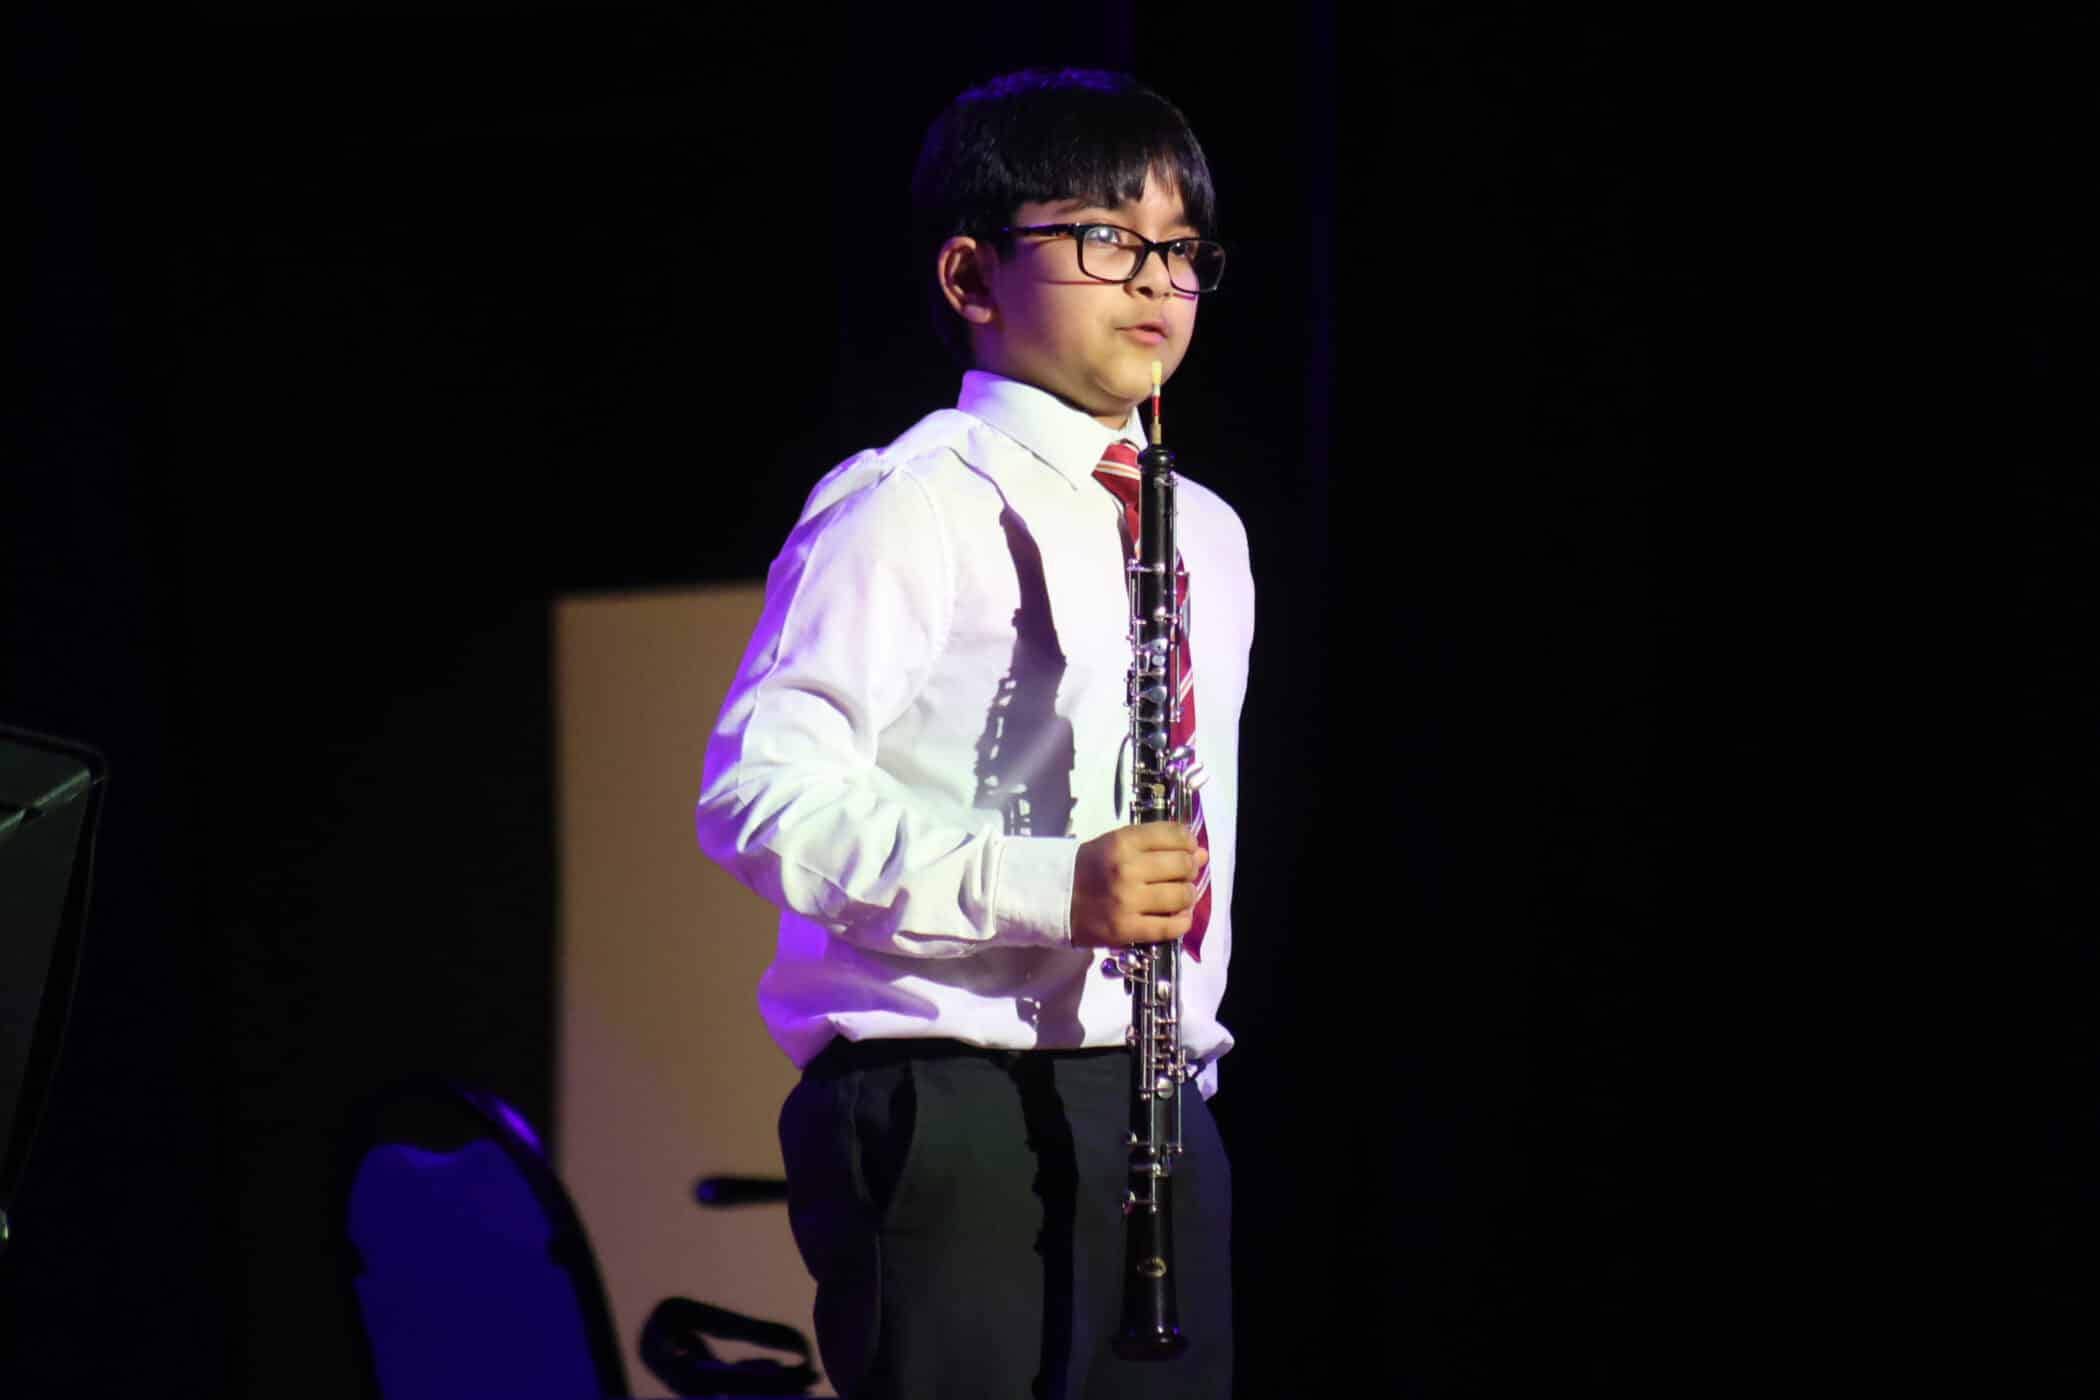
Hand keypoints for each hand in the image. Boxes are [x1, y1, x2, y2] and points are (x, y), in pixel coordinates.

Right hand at [1070, 822, 1207, 947]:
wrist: (1053, 899)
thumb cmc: (1088, 868)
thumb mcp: (1116, 844)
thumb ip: (1156, 844)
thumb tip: (1201, 852)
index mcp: (1122, 842)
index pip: (1175, 835)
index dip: (1189, 842)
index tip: (1187, 848)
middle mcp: (1127, 869)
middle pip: (1183, 865)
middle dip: (1190, 869)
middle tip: (1183, 874)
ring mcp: (1127, 901)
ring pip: (1181, 896)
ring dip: (1188, 896)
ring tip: (1179, 896)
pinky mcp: (1126, 930)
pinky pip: (1170, 927)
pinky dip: (1181, 922)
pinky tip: (1177, 917)